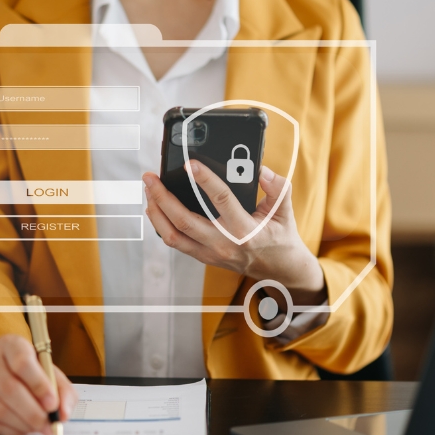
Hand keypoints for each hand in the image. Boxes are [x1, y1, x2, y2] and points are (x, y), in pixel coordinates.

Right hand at [0, 334, 78, 434]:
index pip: (22, 363)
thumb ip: (63, 391)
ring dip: (22, 424)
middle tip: (47, 425)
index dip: (38, 385)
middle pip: (8, 388)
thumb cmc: (32, 369)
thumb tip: (63, 415)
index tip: (52, 404)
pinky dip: (10, 430)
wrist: (2, 365)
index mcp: (12, 345)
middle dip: (31, 412)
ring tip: (39, 428)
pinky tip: (24, 429)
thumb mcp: (51, 371)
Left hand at [143, 162, 325, 305]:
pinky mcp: (203, 257)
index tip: (190, 164)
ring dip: (156, 211)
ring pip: (173, 235)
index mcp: (245, 230)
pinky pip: (175, 241)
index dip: (204, 180)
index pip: (221, 200)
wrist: (278, 270)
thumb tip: (261, 170)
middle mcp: (224, 243)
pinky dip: (161, 224)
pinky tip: (155, 208)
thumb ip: (278, 188)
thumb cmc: (280, 238)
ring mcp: (210, 253)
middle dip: (163, 197)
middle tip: (151, 177)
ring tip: (149, 190)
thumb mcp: (285, 211)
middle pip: (184, 220)